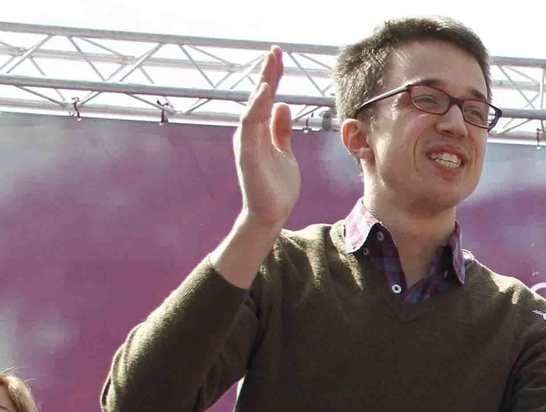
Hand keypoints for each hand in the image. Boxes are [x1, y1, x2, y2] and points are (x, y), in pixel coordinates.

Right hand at [233, 47, 299, 229]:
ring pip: (252, 107)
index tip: (279, 56)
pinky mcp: (247, 154)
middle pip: (258, 97)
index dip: (273, 77)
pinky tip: (265, 94)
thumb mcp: (284, 151)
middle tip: (275, 50)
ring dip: (262, 85)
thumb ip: (280, 129)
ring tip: (271, 64)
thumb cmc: (276, 185)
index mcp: (260, 130)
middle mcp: (250, 132)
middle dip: (267, 73)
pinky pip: (250, 127)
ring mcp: (247, 142)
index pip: (267, 98)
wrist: (271, 213)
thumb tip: (282, 105)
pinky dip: (255, 110)